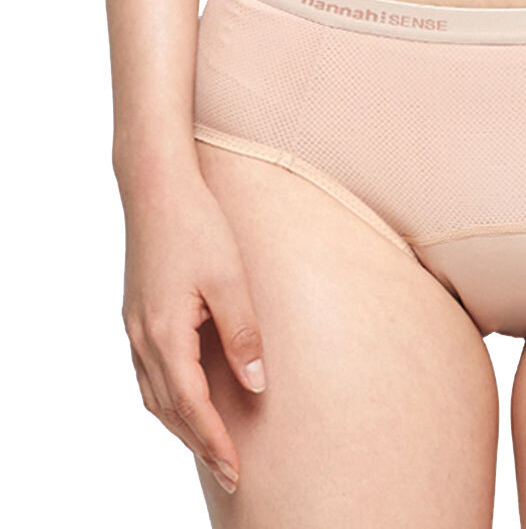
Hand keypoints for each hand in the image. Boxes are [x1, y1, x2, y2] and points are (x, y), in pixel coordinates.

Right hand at [119, 164, 265, 494]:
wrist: (156, 188)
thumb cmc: (198, 226)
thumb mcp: (230, 280)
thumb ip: (243, 334)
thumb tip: (256, 384)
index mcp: (165, 333)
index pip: (191, 406)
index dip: (215, 441)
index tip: (236, 470)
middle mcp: (142, 337)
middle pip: (169, 409)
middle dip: (199, 443)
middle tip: (229, 473)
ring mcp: (134, 326)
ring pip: (153, 395)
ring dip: (181, 425)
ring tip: (210, 447)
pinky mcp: (137, 314)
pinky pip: (147, 372)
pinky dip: (166, 398)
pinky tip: (184, 399)